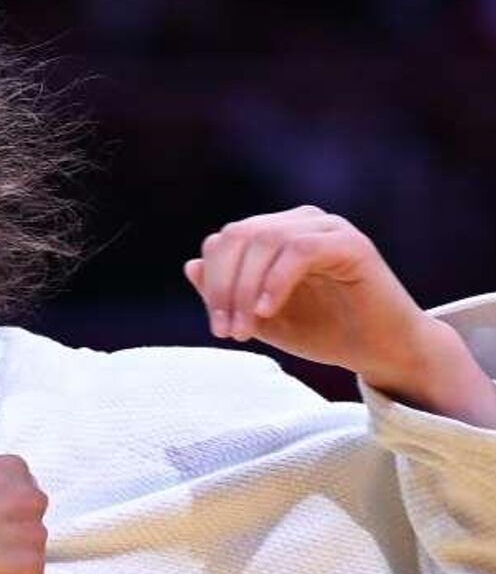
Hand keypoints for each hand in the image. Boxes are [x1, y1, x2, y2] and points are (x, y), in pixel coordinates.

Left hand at [184, 207, 426, 378]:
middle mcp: (301, 222)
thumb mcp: (262, 318)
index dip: (212, 282)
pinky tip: (270, 311)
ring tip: (248, 329)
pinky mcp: (352, 244)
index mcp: (277, 234)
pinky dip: (276, 280)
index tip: (219, 328)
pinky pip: (301, 250)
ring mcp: (328, 229)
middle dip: (224, 286)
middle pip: (239, 236)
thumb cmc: (324, 332)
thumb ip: (227, 293)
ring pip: (266, 240)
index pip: (225, 242)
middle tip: (228, 331)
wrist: (381, 351)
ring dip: (247, 289)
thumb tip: (191, 265)